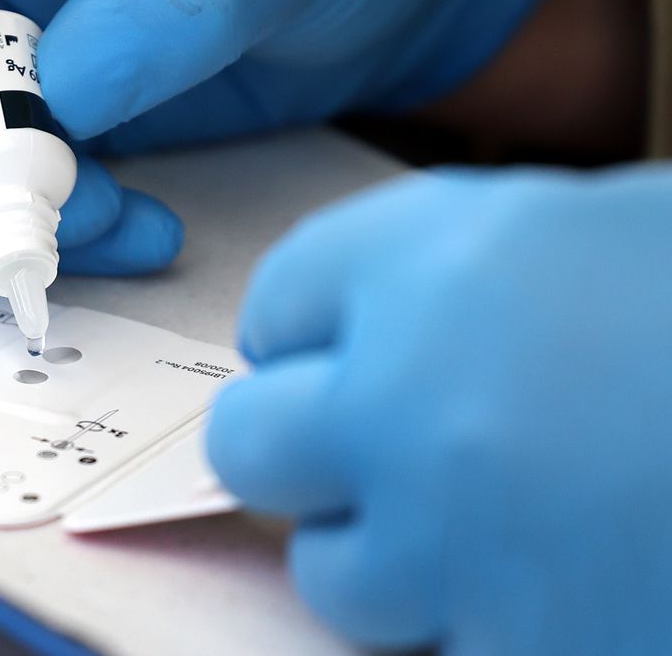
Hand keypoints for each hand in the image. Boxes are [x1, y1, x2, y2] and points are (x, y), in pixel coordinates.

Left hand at [207, 167, 671, 652]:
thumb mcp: (593, 234)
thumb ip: (455, 279)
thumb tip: (360, 344)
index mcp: (432, 263)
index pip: (278, 307)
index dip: (310, 333)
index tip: (343, 350)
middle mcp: (410, 399)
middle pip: (253, 441)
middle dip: (304, 447)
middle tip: (382, 447)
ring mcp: (460, 548)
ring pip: (335, 575)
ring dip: (389, 558)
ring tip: (493, 528)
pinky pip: (447, 652)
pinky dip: (489, 625)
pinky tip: (570, 577)